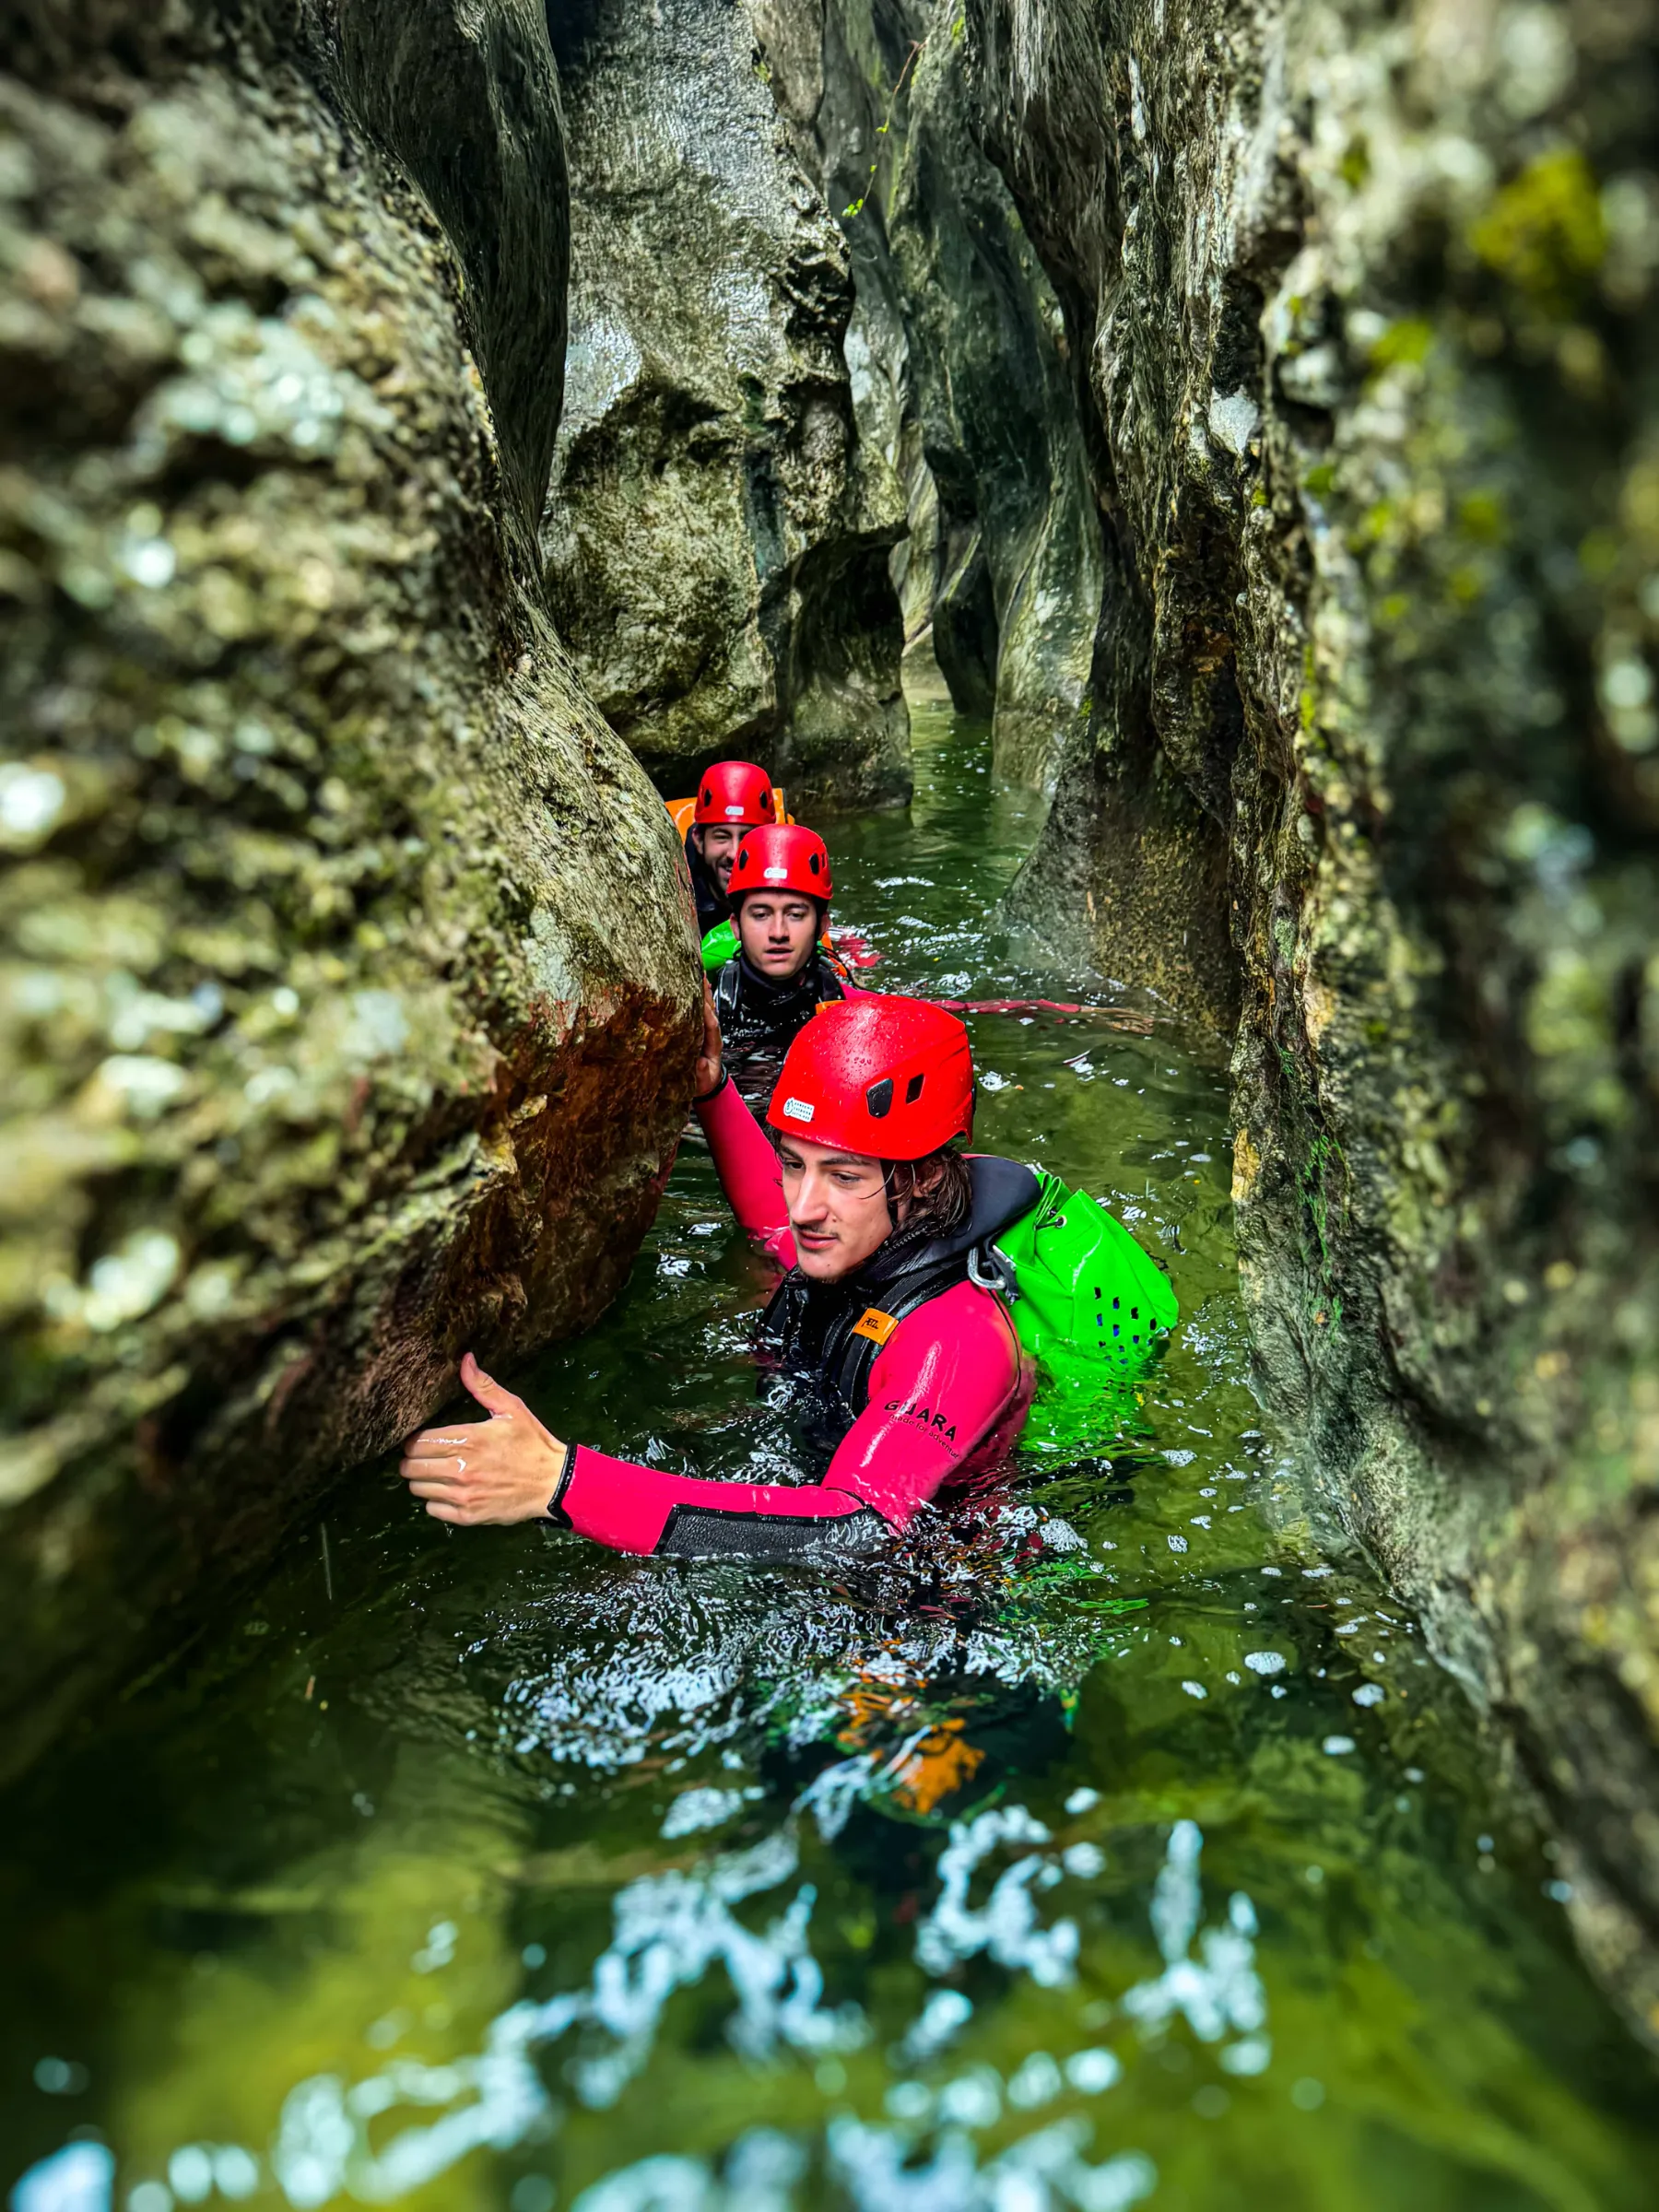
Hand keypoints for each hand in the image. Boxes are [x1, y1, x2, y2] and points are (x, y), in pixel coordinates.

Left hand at [399, 1352, 566, 1525]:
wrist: (553, 1482)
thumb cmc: (532, 1443)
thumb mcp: (511, 1409)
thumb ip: (482, 1386)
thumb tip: (465, 1359)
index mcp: (467, 1439)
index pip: (417, 1443)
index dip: (413, 1441)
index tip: (420, 1441)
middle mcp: (460, 1469)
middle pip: (410, 1467)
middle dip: (412, 1461)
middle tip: (425, 1458)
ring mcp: (462, 1495)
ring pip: (417, 1489)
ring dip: (422, 1481)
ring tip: (437, 1474)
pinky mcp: (468, 1516)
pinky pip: (432, 1510)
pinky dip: (435, 1501)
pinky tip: (449, 1492)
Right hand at [694, 974, 722, 1099]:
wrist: (706, 1084)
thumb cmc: (703, 1082)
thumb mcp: (701, 1080)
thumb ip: (700, 1072)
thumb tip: (698, 1063)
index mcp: (712, 1044)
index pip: (711, 1026)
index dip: (707, 1014)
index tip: (702, 1001)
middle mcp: (710, 1033)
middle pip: (709, 1011)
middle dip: (706, 994)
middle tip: (701, 976)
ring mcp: (705, 1030)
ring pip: (705, 1008)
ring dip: (702, 991)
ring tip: (697, 973)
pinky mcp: (698, 1029)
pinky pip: (697, 1011)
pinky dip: (695, 998)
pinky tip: (691, 985)